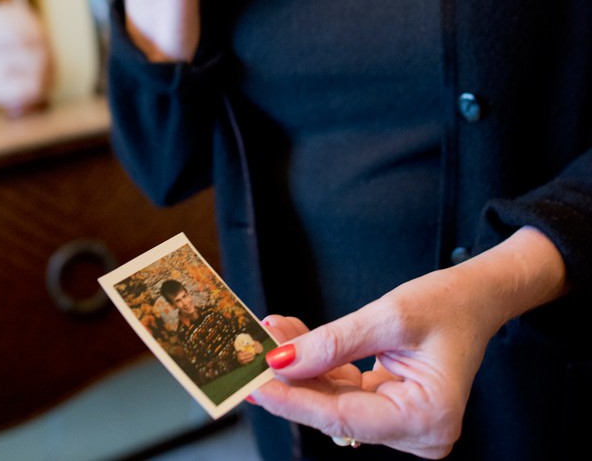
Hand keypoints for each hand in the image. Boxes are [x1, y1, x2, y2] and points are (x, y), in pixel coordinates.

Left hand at [252, 230, 567, 458]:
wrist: (476, 296)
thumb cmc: (448, 303)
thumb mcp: (390, 316)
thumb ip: (335, 342)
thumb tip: (283, 360)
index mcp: (427, 419)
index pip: (344, 416)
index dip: (296, 400)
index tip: (257, 384)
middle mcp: (418, 434)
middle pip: (337, 411)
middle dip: (294, 378)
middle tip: (254, 352)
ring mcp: (404, 424)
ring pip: (336, 399)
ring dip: (303, 366)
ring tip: (272, 332)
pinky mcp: (392, 409)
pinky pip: (346, 390)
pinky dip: (321, 364)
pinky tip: (295, 338)